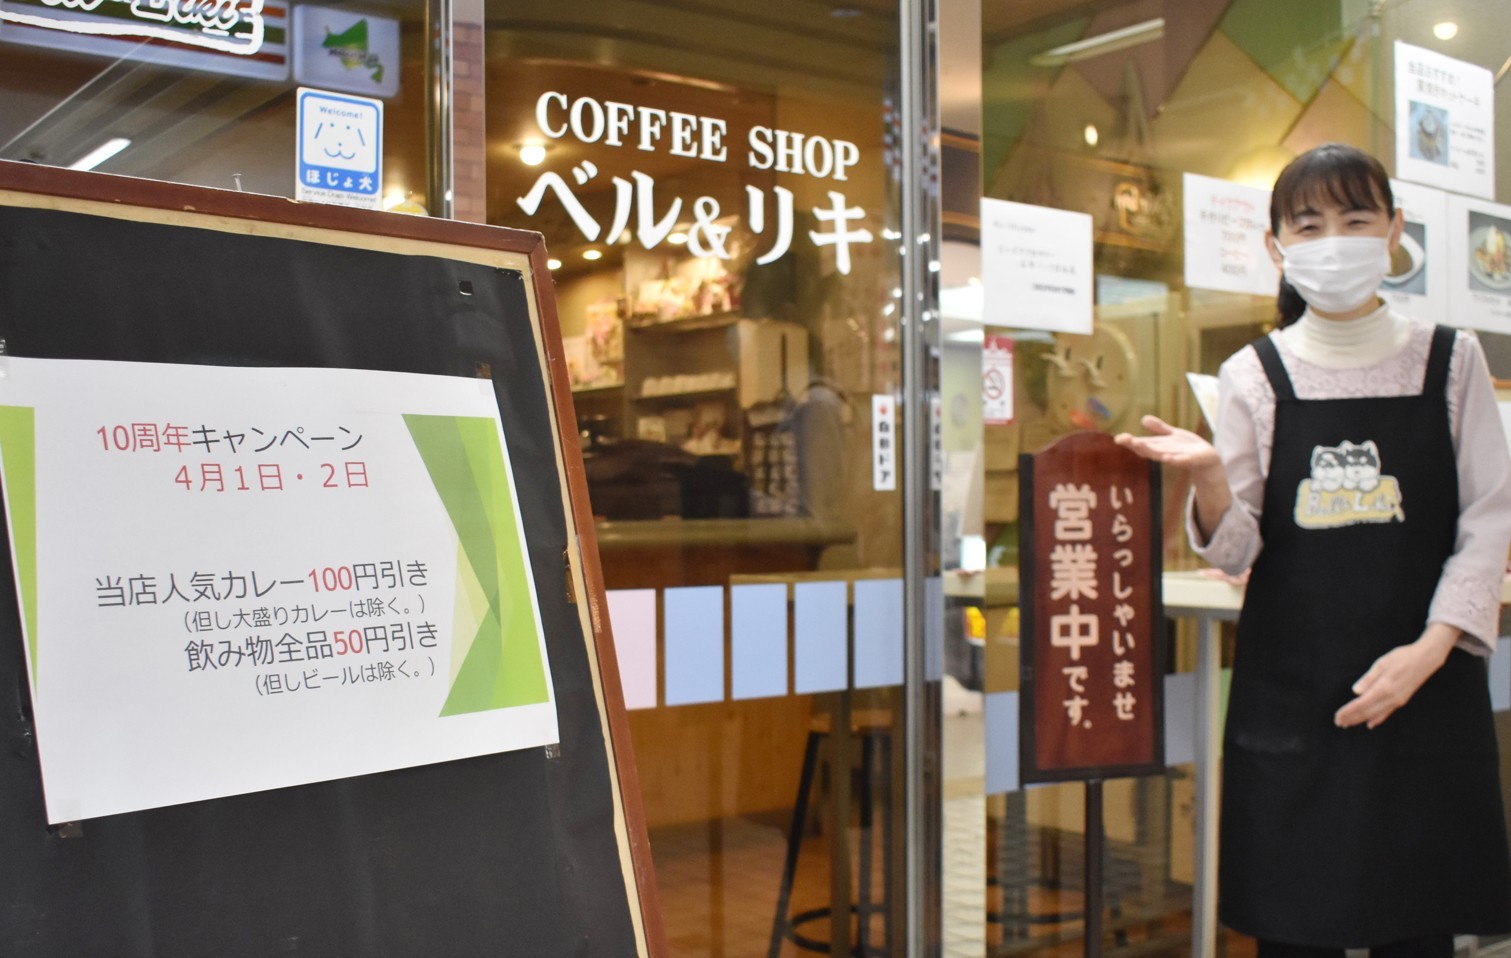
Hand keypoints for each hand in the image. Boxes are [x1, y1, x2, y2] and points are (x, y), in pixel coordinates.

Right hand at [1116, 416, 1230, 538]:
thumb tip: (1143, 419)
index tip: (1118, 438)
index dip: (1130, 441)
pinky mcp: (1190, 460)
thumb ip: (1159, 428)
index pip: (1142, 444)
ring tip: (1139, 445)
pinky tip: (1167, 457)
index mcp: (1159, 447)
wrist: (1207, 460)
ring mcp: (1176, 457)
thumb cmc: (1187, 448)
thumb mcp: (1173, 435)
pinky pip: (1181, 461)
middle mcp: (1164, 453)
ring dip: (1150, 451)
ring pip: (1160, 455)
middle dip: (1135, 445)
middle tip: (1122, 439)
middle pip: (1147, 449)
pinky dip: (1174, 459)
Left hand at [1333, 624, 1457, 728]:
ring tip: (1349, 724)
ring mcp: (1397, 701)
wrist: (1426, 659)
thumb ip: (1369, 679)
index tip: (1337, 717)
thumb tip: (1356, 692)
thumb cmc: (1402, 658)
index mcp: (1383, 688)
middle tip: (1338, 723)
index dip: (1348, 712)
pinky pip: (1387, 713)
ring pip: (1376, 715)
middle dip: (1352, 718)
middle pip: (1367, 712)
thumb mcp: (1382, 663)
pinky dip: (1377, 719)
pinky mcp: (1402, 700)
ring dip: (1361, 720)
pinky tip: (1371, 723)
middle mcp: (1391, 698)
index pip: (1361, 704)